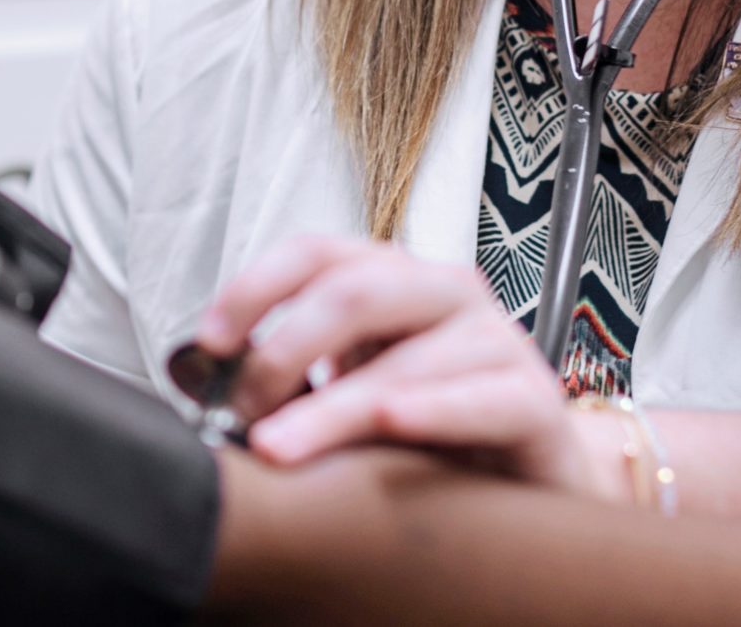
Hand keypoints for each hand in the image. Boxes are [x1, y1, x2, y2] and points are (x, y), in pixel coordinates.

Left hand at [195, 236, 618, 497]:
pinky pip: (483, 398)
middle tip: (244, 410)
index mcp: (393, 281)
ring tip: (280, 446)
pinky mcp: (535, 402)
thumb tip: (205, 388)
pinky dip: (431, 408)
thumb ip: (292, 382)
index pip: (317, 254)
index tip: (209, 343)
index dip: (255, 289)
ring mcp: (496, 341)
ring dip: (332, 406)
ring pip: (404, 358)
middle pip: (355, 291)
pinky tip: (390, 421)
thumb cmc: (426, 437)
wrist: (527, 485)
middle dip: (285, 348)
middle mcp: (445, 294)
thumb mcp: (349, 396)